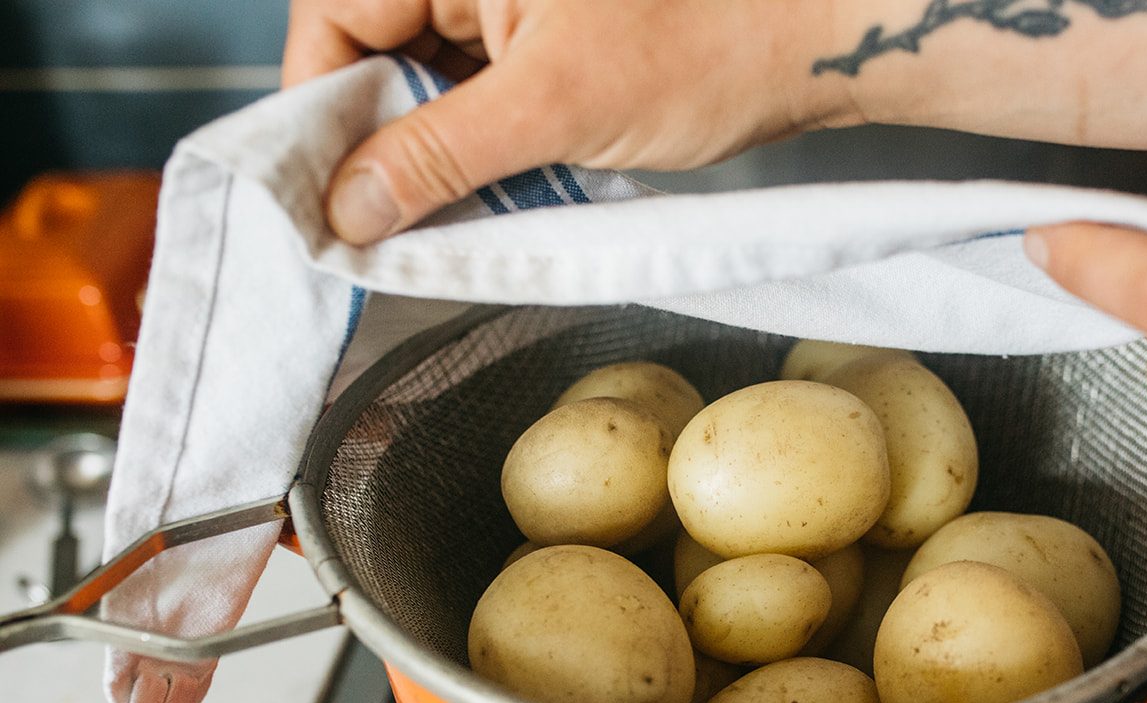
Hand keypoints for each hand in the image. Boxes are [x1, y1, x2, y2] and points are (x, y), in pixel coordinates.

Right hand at [282, 0, 855, 243]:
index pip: (335, 17)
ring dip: (434, 151)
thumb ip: (438, 155)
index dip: (319, 109)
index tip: (321, 196)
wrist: (813, 45)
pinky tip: (492, 188)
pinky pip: (482, 90)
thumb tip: (348, 208)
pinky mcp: (548, 34)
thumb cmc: (707, 45)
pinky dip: (481, 144)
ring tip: (448, 212)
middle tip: (383, 224)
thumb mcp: (553, 108)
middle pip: (377, 50)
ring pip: (429, 78)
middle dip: (382, 139)